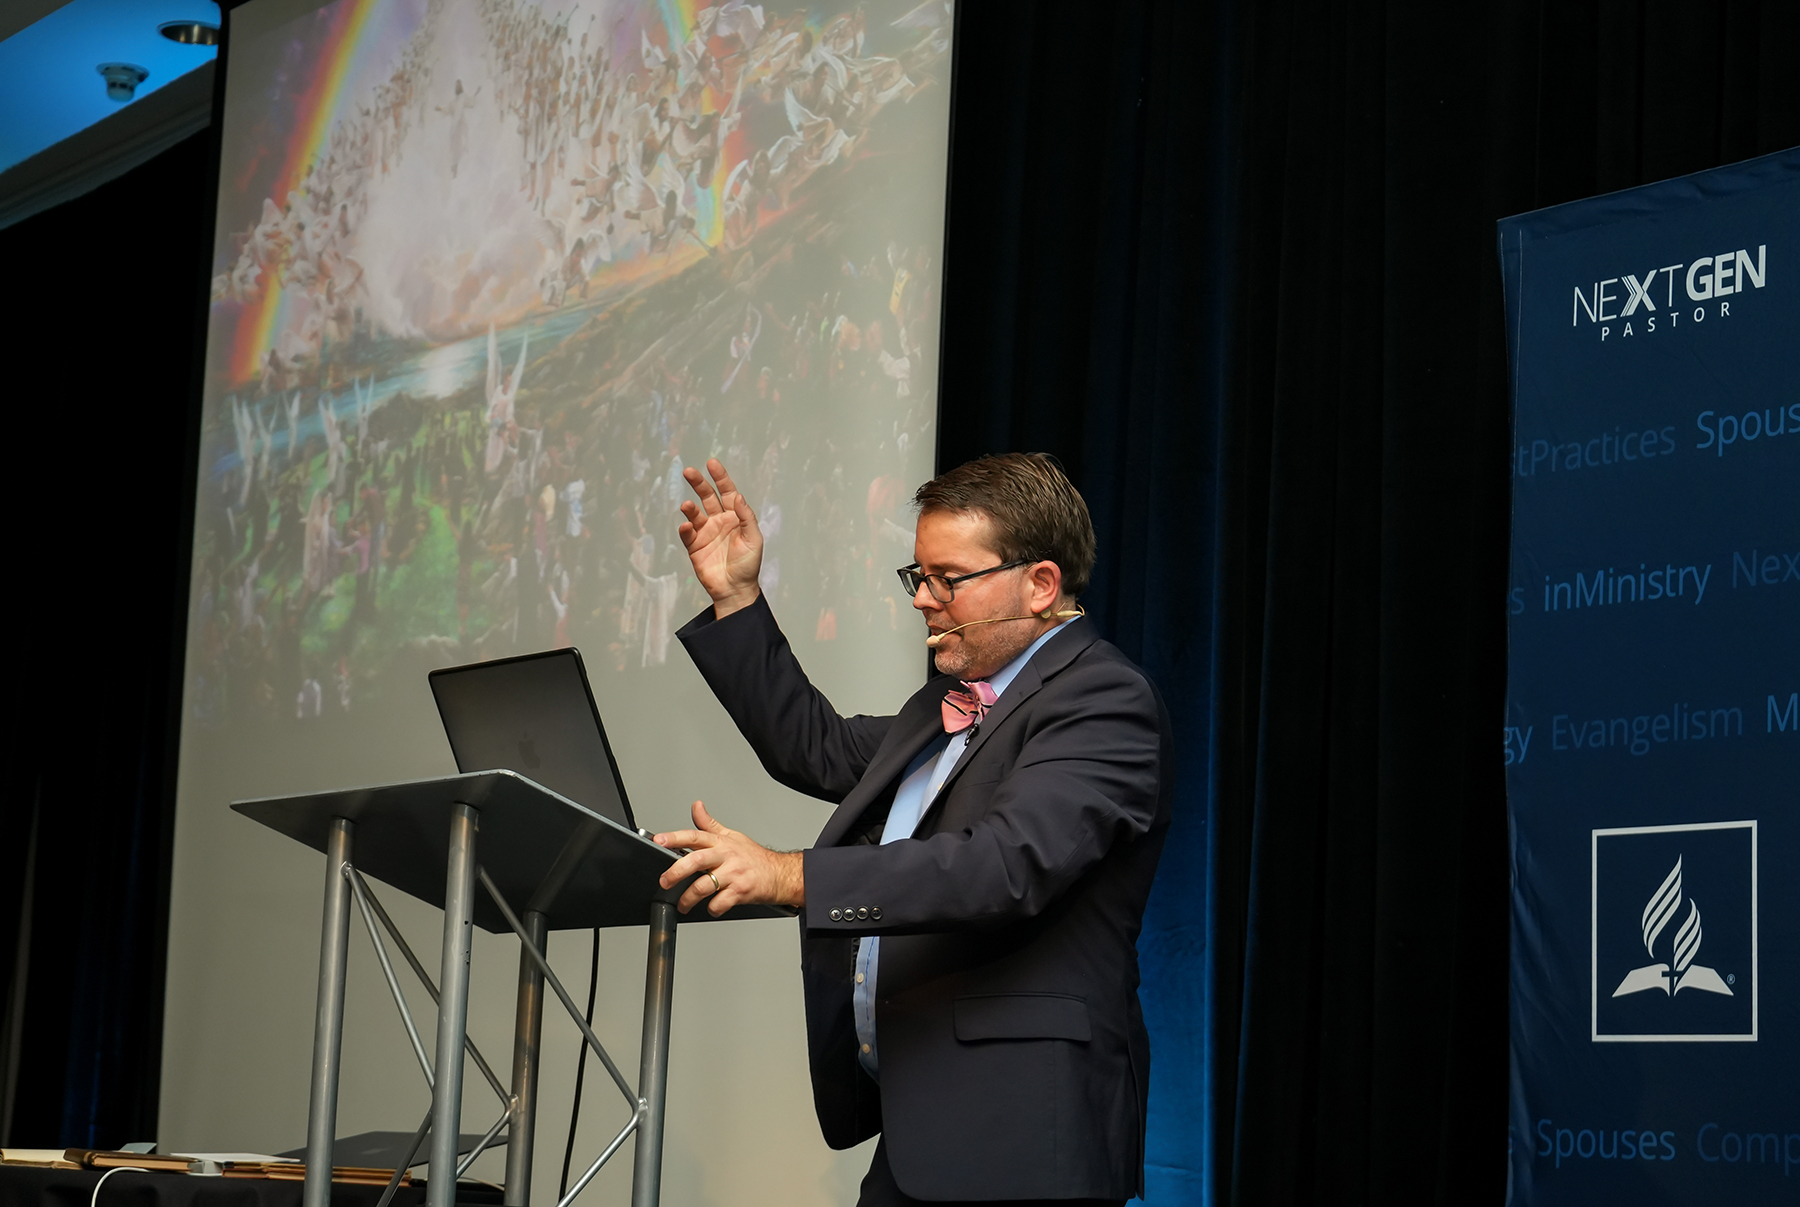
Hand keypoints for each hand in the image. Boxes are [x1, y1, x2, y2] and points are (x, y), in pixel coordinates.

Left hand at [654, 801, 803, 915]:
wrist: (780, 874)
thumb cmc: (754, 857)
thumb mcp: (731, 836)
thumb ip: (709, 824)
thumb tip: (696, 806)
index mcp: (721, 842)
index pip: (694, 835)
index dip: (675, 837)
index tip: (659, 840)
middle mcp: (726, 856)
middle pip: (696, 860)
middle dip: (676, 872)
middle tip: (664, 881)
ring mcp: (733, 874)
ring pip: (704, 886)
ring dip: (689, 898)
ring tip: (683, 904)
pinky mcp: (740, 891)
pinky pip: (720, 903)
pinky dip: (713, 908)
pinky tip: (712, 907)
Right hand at [677, 458, 762, 617]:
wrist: (736, 590)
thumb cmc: (748, 565)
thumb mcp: (754, 539)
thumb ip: (746, 517)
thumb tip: (737, 496)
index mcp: (735, 517)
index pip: (726, 492)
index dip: (720, 477)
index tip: (711, 463)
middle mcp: (719, 521)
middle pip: (707, 497)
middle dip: (698, 483)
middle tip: (689, 471)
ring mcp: (705, 533)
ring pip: (695, 513)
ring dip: (690, 508)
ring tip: (687, 505)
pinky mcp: (694, 547)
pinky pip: (687, 534)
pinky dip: (685, 528)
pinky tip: (686, 526)